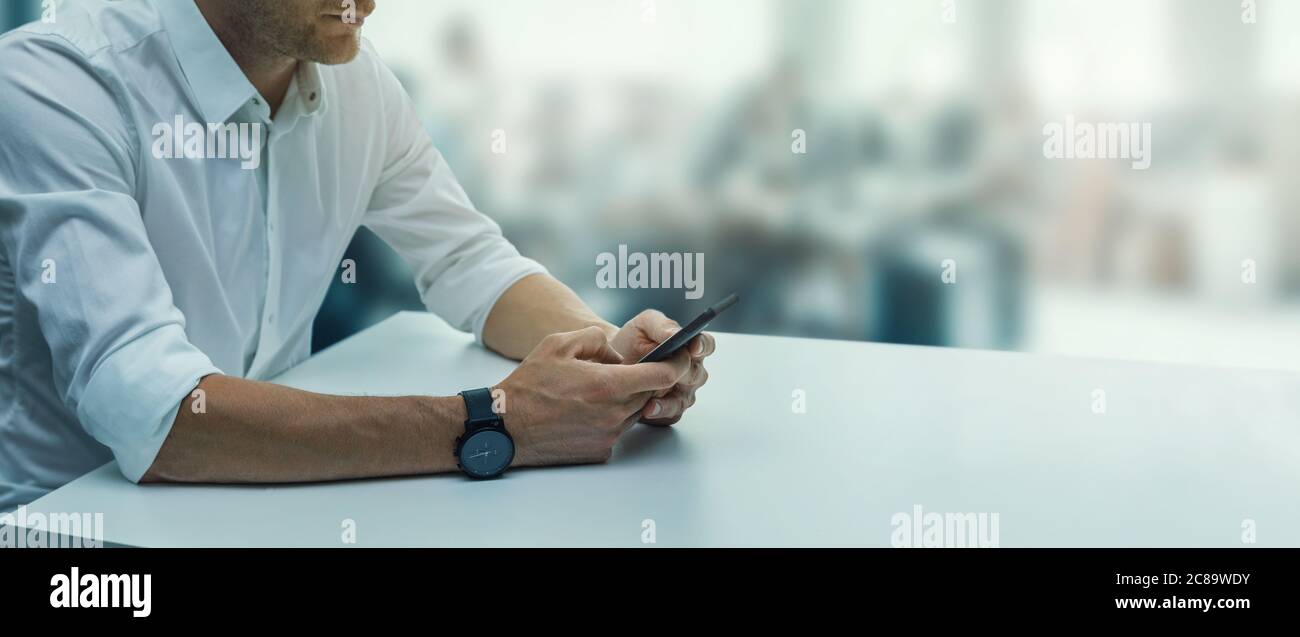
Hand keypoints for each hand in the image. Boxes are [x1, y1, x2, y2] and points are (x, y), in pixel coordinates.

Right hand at [495, 327, 687, 466]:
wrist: (505, 427)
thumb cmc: (529, 385)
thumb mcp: (560, 343)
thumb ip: (596, 339)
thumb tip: (617, 354)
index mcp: (608, 385)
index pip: (662, 375)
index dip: (677, 363)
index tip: (681, 356)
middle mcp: (614, 414)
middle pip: (651, 393)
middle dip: (646, 379)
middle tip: (628, 368)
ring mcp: (608, 436)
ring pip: (635, 411)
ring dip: (627, 398)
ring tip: (598, 387)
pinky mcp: (600, 451)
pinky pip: (618, 428)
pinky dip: (611, 417)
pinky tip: (586, 409)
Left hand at [609, 310, 716, 425]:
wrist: (610, 362)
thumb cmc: (631, 341)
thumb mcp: (644, 325)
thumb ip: (662, 326)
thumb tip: (676, 333)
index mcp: (689, 347)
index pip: (706, 345)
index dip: (702, 346)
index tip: (693, 347)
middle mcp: (690, 371)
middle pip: (697, 374)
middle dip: (684, 374)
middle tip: (670, 372)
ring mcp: (681, 393)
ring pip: (685, 398)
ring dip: (671, 399)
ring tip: (653, 397)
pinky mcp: (669, 410)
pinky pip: (671, 414)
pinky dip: (660, 411)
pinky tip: (648, 408)